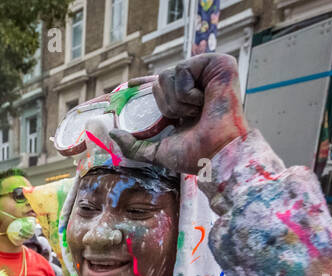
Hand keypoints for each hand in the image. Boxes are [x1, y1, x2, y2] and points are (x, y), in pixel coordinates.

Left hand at [109, 53, 248, 175]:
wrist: (217, 153)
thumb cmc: (196, 155)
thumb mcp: (159, 152)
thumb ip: (135, 145)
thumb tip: (113, 133)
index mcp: (187, 104)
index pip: (163, 88)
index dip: (145, 84)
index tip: (128, 85)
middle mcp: (197, 86)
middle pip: (160, 81)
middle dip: (166, 105)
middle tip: (185, 119)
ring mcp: (208, 74)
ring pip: (168, 75)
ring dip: (176, 102)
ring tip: (197, 112)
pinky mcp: (218, 63)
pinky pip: (182, 69)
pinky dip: (187, 92)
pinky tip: (204, 103)